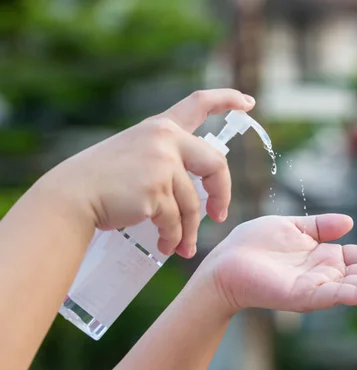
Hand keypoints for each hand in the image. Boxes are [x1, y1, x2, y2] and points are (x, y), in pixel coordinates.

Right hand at [42, 89, 254, 257]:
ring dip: (189, 231)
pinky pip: (176, 221)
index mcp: (161, 127)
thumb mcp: (137, 155)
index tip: (249, 102)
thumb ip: (167, 162)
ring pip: (192, 204)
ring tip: (182, 247)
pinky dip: (174, 238)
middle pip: (216, 164)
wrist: (72, 197)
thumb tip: (198, 199)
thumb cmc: (102, 180)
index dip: (227, 99)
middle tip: (219, 215)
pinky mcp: (156, 192)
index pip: (199, 103)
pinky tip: (168, 247)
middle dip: (221, 194)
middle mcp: (165, 139)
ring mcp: (162, 165)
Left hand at [197, 214, 356, 313]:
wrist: (224, 262)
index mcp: (325, 257)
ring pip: (356, 285)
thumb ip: (321, 226)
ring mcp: (315, 287)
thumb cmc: (254, 244)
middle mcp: (325, 274)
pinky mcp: (301, 296)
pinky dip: (355, 294)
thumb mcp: (293, 226)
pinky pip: (332, 296)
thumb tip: (350, 222)